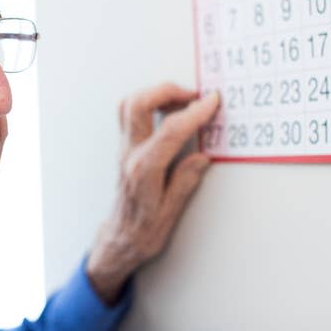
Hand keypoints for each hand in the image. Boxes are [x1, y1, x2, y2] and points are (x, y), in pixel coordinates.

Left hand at [86, 84, 219, 304]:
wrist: (119, 239)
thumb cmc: (143, 232)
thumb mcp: (170, 214)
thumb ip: (185, 182)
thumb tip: (202, 158)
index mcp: (143, 170)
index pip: (170, 131)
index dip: (194, 113)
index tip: (212, 102)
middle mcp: (130, 154)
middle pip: (138, 104)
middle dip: (168, 91)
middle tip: (195, 96)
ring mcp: (124, 148)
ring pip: (129, 104)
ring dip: (156, 94)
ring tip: (184, 100)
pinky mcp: (125, 147)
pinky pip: (130, 114)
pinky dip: (150, 103)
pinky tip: (169, 110)